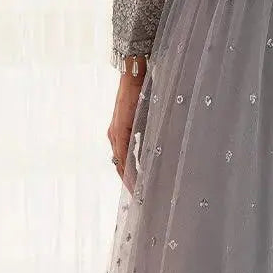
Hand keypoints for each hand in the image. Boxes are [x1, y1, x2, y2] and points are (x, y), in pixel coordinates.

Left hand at [108, 68, 144, 191]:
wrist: (134, 73)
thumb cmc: (141, 91)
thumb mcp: (145, 115)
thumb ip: (147, 131)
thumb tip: (157, 145)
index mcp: (119, 133)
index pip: (123, 161)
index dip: (130, 177)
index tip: (138, 190)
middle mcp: (114, 135)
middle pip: (120, 165)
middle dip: (129, 182)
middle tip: (139, 198)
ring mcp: (115, 133)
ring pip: (120, 163)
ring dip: (129, 178)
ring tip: (138, 192)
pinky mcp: (118, 129)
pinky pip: (123, 154)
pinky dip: (129, 168)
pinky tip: (135, 177)